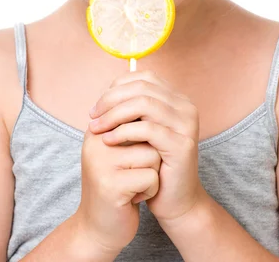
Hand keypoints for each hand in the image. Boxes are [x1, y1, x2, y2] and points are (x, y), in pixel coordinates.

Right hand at [76, 122, 160, 252]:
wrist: (99, 229)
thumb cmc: (117, 185)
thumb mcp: (120, 151)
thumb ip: (131, 127)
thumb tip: (155, 103)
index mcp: (97, 130)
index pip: (135, 114)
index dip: (148, 137)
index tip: (139, 156)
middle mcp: (95, 142)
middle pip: (148, 132)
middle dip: (151, 154)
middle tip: (135, 172)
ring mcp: (101, 163)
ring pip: (153, 155)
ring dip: (152, 173)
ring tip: (133, 185)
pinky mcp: (111, 186)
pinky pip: (151, 177)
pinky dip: (151, 190)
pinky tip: (134, 198)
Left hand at [88, 69, 206, 225]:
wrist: (175, 200)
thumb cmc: (153, 164)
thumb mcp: (141, 131)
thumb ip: (131, 110)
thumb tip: (105, 92)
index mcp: (177, 99)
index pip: (145, 77)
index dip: (118, 86)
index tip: (97, 106)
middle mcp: (186, 107)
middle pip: (142, 88)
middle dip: (111, 99)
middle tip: (92, 116)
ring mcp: (186, 124)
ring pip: (144, 104)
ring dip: (114, 114)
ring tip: (96, 128)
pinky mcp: (182, 144)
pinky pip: (148, 129)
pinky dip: (123, 132)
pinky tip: (109, 141)